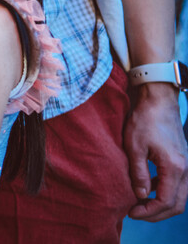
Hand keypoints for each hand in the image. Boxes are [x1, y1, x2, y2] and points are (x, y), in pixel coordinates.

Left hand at [125, 84, 187, 220]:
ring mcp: (186, 165)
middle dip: (156, 213)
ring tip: (139, 204)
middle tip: (135, 213)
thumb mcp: (134, 147)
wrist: (159, 100)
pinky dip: (164, 191)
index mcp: (174, 167)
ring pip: (179, 196)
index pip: (166, 201)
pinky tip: (146, 188)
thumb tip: (139, 196)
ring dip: (161, 204)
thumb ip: (138, 174)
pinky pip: (178, 185)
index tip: (131, 212)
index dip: (149, 211)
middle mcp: (186, 169)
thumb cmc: (144, 120)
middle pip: (177, 204)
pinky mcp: (182, 160)